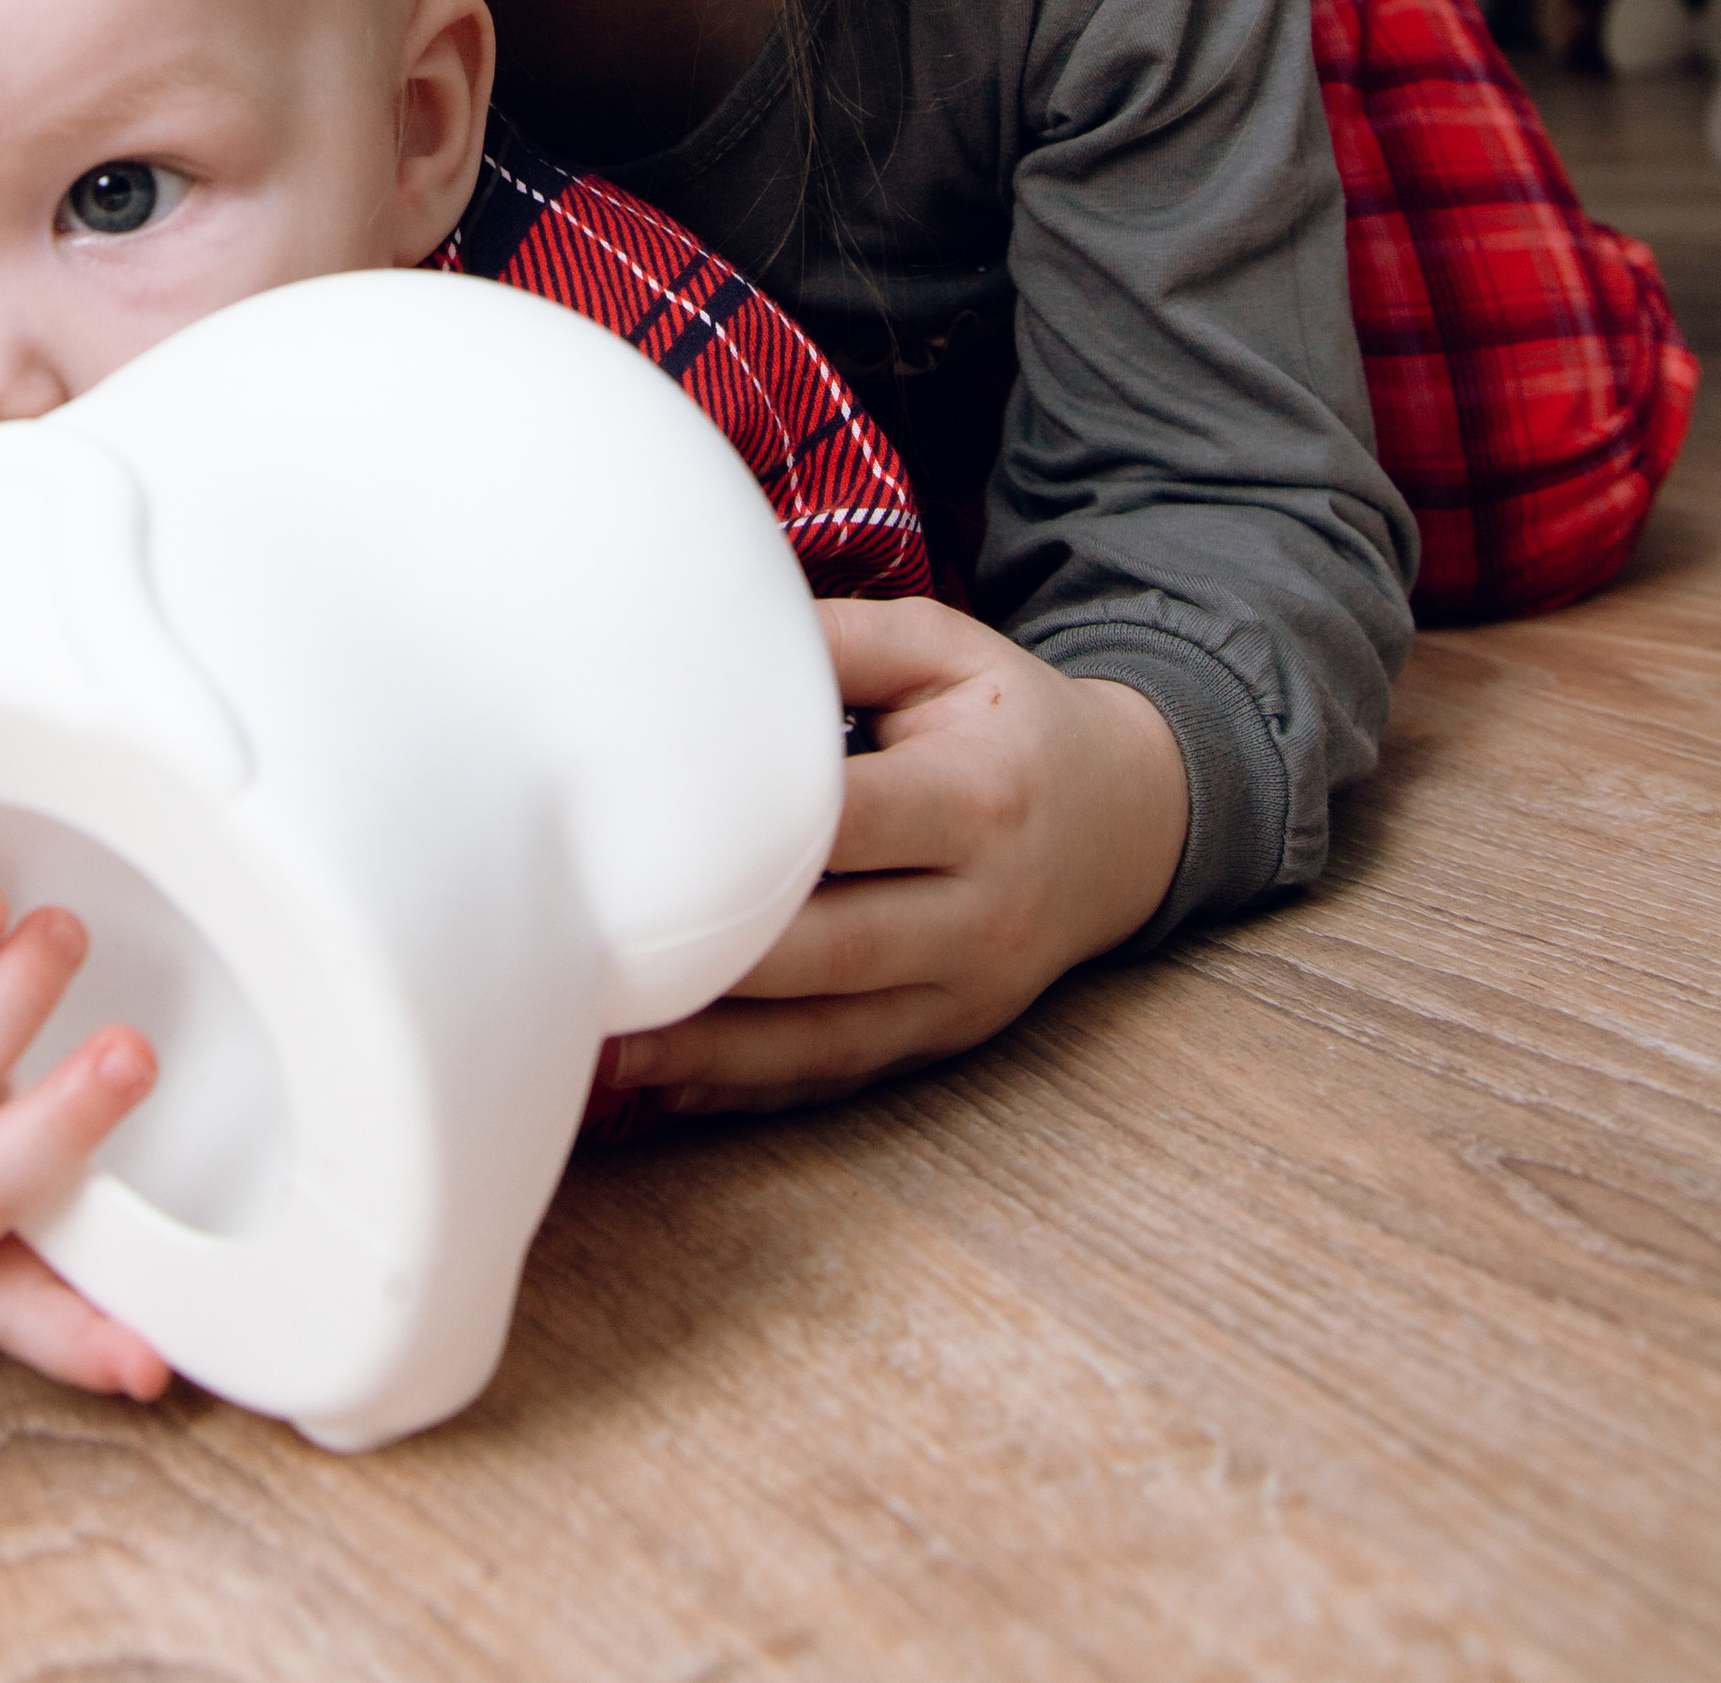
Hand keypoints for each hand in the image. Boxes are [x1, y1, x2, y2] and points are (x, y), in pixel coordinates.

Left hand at [602, 599, 1189, 1114]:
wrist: (1128, 821)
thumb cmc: (1010, 720)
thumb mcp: (945, 650)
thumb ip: (838, 640)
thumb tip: (710, 631)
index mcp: (979, 797)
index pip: (847, 825)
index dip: (748, 835)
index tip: (640, 832)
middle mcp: (980, 909)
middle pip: (828, 949)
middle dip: (711, 962)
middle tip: (592, 955)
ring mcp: (966, 990)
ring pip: (824, 1038)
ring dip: (709, 1053)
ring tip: (601, 1043)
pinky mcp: (945, 1038)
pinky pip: (839, 1075)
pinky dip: (748, 1089)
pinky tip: (663, 1088)